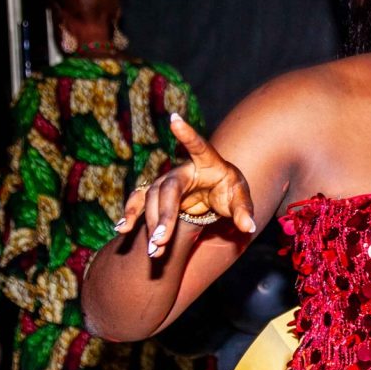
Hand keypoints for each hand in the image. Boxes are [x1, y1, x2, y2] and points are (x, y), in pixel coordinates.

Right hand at [117, 114, 256, 257]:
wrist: (214, 192)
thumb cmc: (228, 189)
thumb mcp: (241, 198)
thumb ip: (244, 211)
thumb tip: (248, 227)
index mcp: (206, 162)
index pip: (197, 146)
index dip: (187, 133)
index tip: (175, 118)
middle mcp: (181, 170)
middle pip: (168, 190)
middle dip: (164, 216)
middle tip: (161, 241)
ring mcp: (165, 182)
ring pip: (153, 201)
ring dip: (152, 226)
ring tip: (155, 251)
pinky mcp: (155, 195)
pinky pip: (139, 203)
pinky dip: (131, 215)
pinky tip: (122, 229)